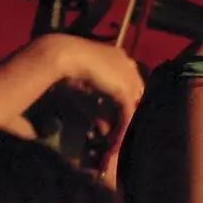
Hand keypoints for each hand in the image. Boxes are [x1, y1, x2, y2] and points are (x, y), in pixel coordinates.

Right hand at [35, 35, 144, 164]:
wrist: (65, 55)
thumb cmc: (69, 69)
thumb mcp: (87, 94)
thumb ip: (100, 112)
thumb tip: (106, 130)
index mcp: (120, 59)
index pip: (131, 87)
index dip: (126, 108)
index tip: (117, 124)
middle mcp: (129, 67)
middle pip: (137, 99)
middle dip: (128, 121)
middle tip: (119, 138)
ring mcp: (129, 78)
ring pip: (132, 110)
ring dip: (124, 130)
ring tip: (115, 146)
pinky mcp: (125, 90)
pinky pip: (127, 116)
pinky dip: (121, 132)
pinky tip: (114, 144)